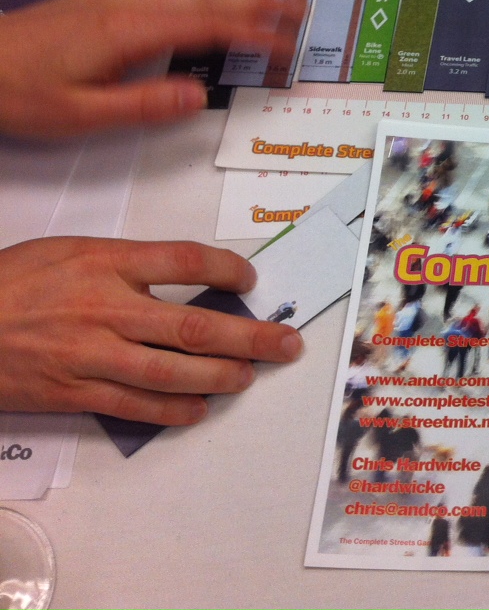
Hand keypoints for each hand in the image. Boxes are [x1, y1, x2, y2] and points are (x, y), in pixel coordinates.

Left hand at [0, 0, 302, 138]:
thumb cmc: (17, 91)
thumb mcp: (81, 114)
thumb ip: (144, 104)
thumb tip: (199, 95)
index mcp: (129, 33)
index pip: (210, 29)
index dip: (255, 34)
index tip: (288, 43)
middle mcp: (127, 5)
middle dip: (259, 1)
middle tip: (299, 6)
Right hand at [0, 237, 303, 424]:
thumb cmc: (10, 283)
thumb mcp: (67, 250)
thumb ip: (125, 262)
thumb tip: (184, 275)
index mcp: (104, 261)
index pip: (185, 260)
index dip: (229, 269)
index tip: (251, 280)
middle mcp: (104, 306)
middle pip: (194, 324)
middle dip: (251, 336)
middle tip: (287, 344)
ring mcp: (90, 354)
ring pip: (173, 371)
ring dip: (221, 378)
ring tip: (250, 377)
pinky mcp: (73, 392)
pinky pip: (135, 406)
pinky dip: (173, 411)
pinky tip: (199, 410)